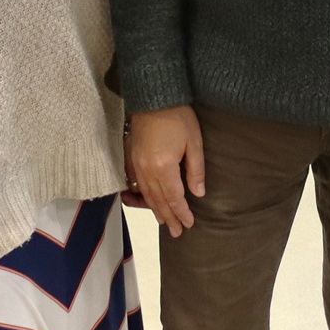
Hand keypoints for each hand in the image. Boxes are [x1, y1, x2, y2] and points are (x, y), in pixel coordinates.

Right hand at [128, 106, 204, 237]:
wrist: (154, 96)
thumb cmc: (179, 117)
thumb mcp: (194, 143)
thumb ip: (195, 170)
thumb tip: (198, 193)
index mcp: (164, 167)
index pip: (174, 197)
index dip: (182, 212)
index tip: (189, 224)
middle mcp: (147, 170)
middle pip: (159, 200)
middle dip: (169, 217)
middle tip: (176, 233)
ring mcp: (137, 165)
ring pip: (147, 194)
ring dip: (156, 210)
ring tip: (164, 223)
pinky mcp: (132, 158)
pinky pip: (138, 185)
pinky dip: (144, 197)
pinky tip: (149, 202)